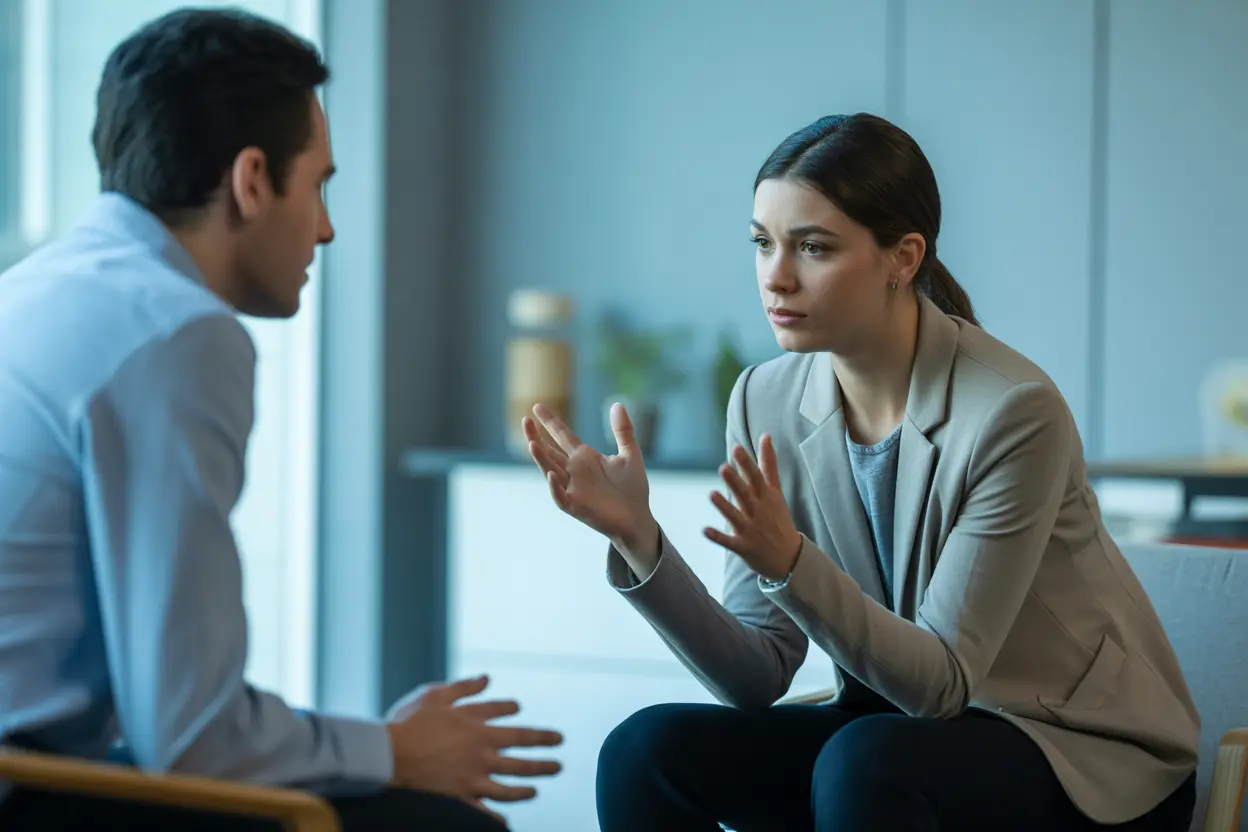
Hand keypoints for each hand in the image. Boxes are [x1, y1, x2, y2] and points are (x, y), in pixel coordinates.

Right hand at [385, 675, 562, 824]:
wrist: (388, 757)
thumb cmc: (408, 724)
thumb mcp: (435, 696)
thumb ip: (463, 687)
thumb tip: (487, 678)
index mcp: (477, 725)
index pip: (505, 713)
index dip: (512, 708)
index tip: (518, 708)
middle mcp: (483, 752)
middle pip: (522, 751)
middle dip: (544, 748)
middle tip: (559, 747)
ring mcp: (475, 778)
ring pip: (512, 785)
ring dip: (529, 785)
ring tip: (539, 787)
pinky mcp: (463, 799)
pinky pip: (486, 812)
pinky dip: (498, 818)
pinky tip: (507, 821)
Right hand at [522, 402, 657, 555]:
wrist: (638, 517)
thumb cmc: (632, 488)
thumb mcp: (630, 454)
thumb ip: (623, 430)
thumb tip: (617, 403)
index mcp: (584, 457)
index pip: (562, 435)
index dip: (550, 421)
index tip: (537, 406)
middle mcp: (574, 471)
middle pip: (550, 451)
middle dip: (536, 436)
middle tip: (525, 420)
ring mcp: (573, 489)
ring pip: (551, 470)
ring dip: (541, 458)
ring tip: (532, 442)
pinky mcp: (576, 506)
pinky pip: (560, 497)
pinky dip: (555, 487)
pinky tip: (552, 474)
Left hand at [704, 434, 802, 580]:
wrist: (789, 557)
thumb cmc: (779, 519)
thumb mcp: (776, 492)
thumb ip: (769, 464)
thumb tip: (765, 436)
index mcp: (766, 498)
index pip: (757, 478)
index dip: (747, 464)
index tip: (737, 449)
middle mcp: (759, 512)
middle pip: (746, 495)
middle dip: (736, 482)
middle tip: (723, 467)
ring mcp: (751, 530)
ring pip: (736, 517)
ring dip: (725, 507)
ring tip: (712, 495)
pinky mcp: (743, 547)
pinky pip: (729, 542)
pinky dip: (718, 537)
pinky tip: (705, 530)